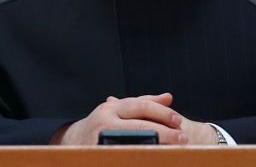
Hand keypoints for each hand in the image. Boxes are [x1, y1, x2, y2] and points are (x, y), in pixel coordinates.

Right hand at [51, 93, 185, 144]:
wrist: (73, 143)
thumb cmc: (101, 126)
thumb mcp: (117, 111)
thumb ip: (143, 104)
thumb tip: (168, 97)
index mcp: (111, 108)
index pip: (141, 106)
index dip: (162, 113)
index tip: (179, 121)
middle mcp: (105, 122)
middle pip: (142, 125)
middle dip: (165, 132)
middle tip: (182, 138)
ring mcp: (102, 140)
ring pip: (136, 142)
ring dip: (158, 147)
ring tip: (173, 151)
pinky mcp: (103, 154)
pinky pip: (128, 155)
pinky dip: (143, 156)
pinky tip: (155, 158)